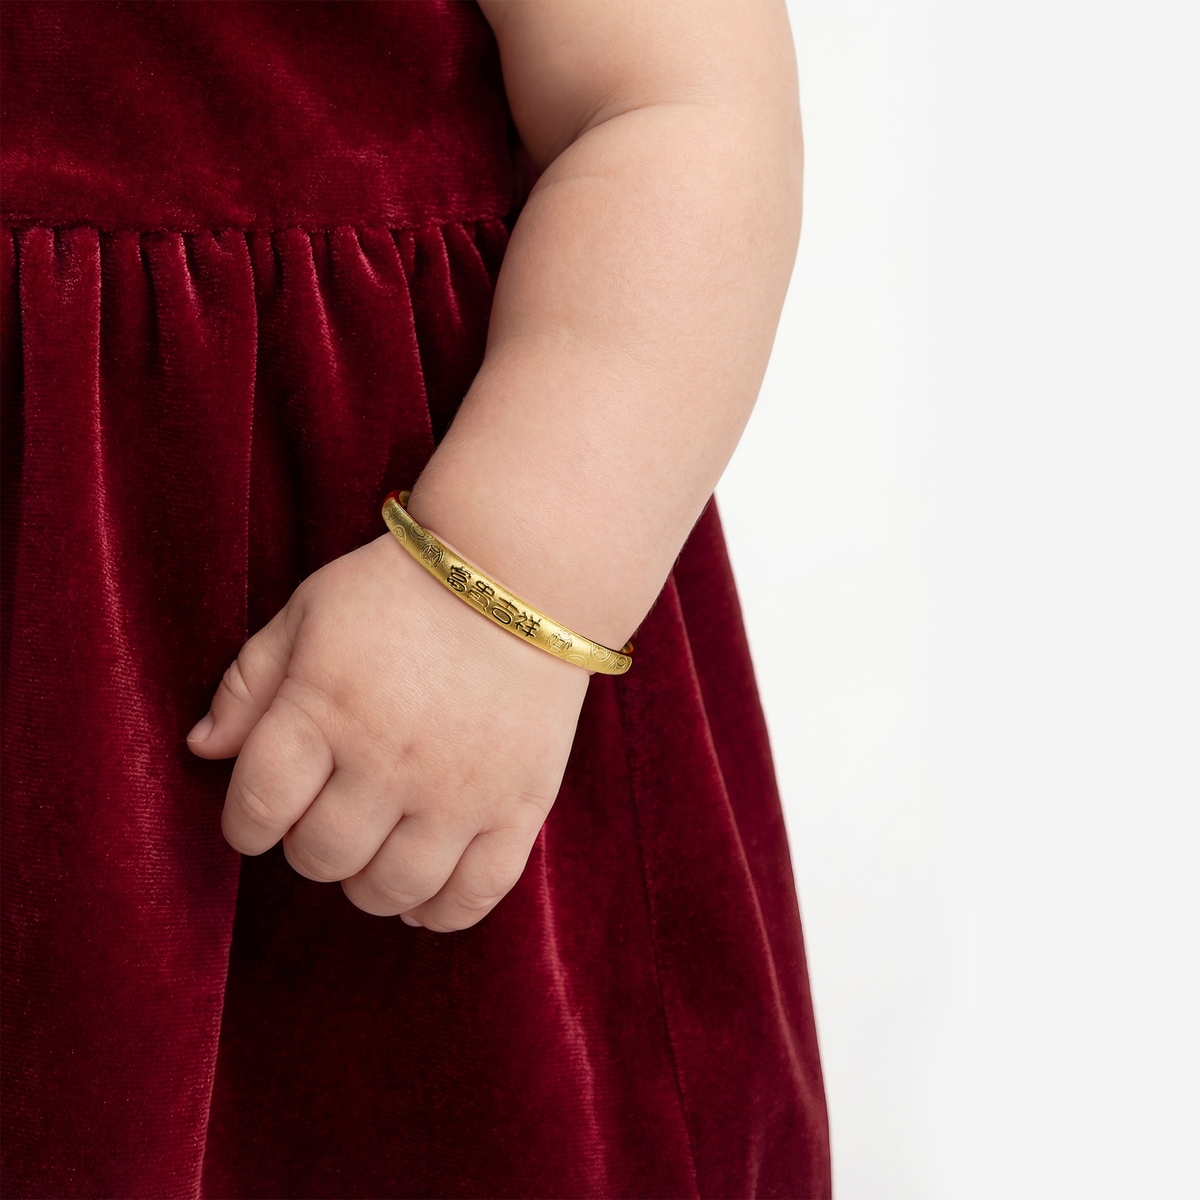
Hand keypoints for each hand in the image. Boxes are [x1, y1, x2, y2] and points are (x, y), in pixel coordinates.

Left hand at [186, 532, 589, 930]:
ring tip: (374, 851)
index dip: (245, 823)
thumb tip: (203, 749)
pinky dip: (441, 913)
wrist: (522, 572)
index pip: (256, 808)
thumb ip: (249, 681)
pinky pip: (476, 895)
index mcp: (324, 710)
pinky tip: (422, 900)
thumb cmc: (402, 590)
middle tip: (327, 816)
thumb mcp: (309, 611)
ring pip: (392, 889)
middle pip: (321, 856)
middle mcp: (388, 761)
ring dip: (367, 884)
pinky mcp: (520, 805)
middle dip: (308, 846)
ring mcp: (459, 791)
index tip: (262, 813)